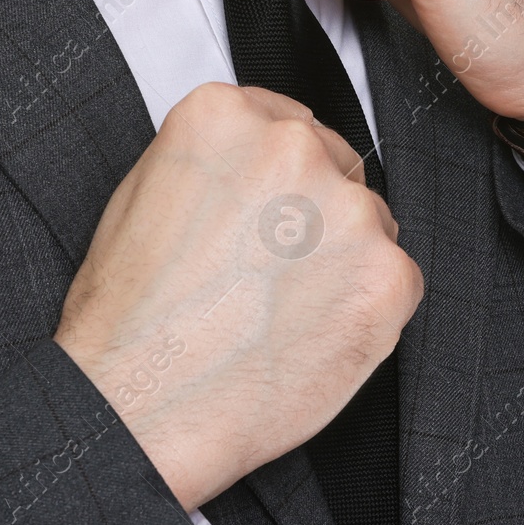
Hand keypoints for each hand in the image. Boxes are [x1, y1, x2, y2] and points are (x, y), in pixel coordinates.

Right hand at [54, 82, 421, 512]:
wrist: (138, 409)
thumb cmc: (127, 321)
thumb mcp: (140, 196)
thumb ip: (215, 159)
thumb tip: (254, 161)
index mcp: (225, 115)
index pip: (287, 122)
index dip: (278, 179)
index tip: (266, 214)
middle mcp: (293, 146)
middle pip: (335, 166)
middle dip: (313, 216)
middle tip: (270, 276)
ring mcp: (348, 208)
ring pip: (369, 224)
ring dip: (342, 261)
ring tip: (279, 315)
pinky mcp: (388, 273)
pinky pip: (397, 280)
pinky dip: (366, 309)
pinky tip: (311, 338)